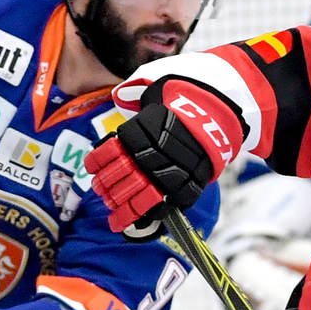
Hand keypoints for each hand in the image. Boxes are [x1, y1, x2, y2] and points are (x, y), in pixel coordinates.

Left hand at [84, 79, 243, 238]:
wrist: (218, 111)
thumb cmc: (184, 100)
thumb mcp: (155, 89)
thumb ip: (135, 95)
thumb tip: (120, 97)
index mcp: (138, 132)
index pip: (107, 154)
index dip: (97, 164)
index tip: (93, 171)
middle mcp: (152, 155)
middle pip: (121, 179)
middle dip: (108, 189)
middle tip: (103, 193)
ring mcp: (170, 172)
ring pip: (141, 197)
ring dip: (125, 210)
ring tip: (116, 218)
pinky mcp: (188, 186)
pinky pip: (167, 205)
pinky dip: (153, 214)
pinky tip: (141, 220)